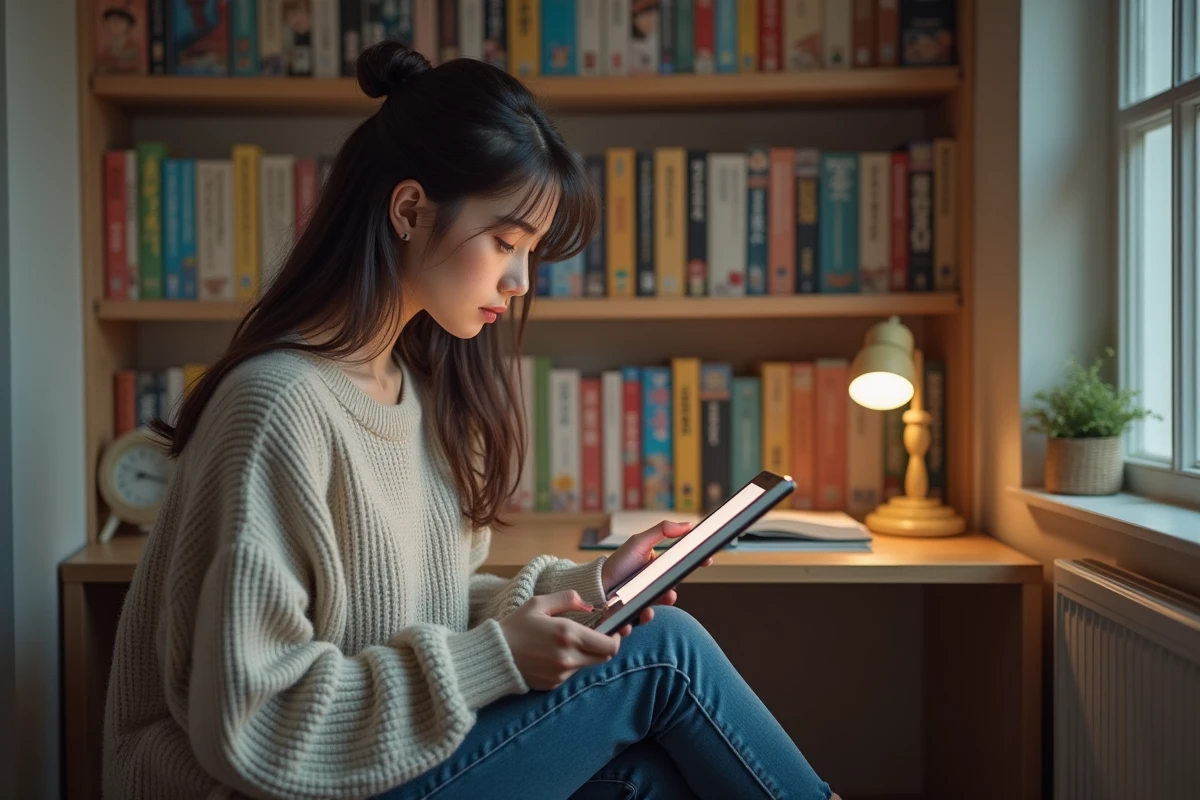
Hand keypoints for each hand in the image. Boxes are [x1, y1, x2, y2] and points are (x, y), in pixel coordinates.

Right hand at [499, 590, 621, 690]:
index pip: (609, 645)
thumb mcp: (539, 603)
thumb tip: (588, 603)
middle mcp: (569, 657)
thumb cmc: (515, 627)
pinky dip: (570, 664)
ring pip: (588, 665)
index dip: (615, 638)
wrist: (493, 656)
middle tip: (595, 636)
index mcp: (568, 634)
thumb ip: (567, 598)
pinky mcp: (554, 684)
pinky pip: (571, 673)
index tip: (612, 631)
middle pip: (604, 657)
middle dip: (604, 646)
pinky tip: (552, 655)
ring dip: (585, 654)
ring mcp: (562, 673)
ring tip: (565, 643)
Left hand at [599, 520, 714, 636]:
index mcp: (659, 567)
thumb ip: (663, 530)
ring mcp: (647, 600)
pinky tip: (636, 614)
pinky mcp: (636, 614)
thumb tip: (688, 524)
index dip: (696, 561)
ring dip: (657, 607)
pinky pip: (643, 619)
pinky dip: (641, 618)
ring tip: (648, 607)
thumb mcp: (639, 542)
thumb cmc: (618, 563)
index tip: (707, 559)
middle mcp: (655, 584)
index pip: (682, 565)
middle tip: (670, 593)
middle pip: (673, 588)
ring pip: (660, 606)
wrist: (596, 586)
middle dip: (672, 593)